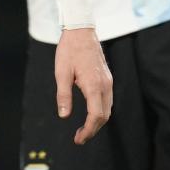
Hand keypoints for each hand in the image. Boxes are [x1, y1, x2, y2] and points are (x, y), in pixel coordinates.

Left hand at [55, 28, 112, 144]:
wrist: (81, 30)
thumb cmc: (69, 50)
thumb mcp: (61, 73)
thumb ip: (63, 96)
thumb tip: (64, 116)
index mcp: (93, 85)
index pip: (96, 116)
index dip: (88, 131)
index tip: (79, 139)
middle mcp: (104, 85)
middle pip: (104, 115)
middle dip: (93, 129)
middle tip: (79, 137)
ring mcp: (108, 80)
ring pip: (108, 108)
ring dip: (98, 121)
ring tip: (84, 128)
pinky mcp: (107, 77)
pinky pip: (108, 99)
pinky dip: (101, 110)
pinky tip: (91, 113)